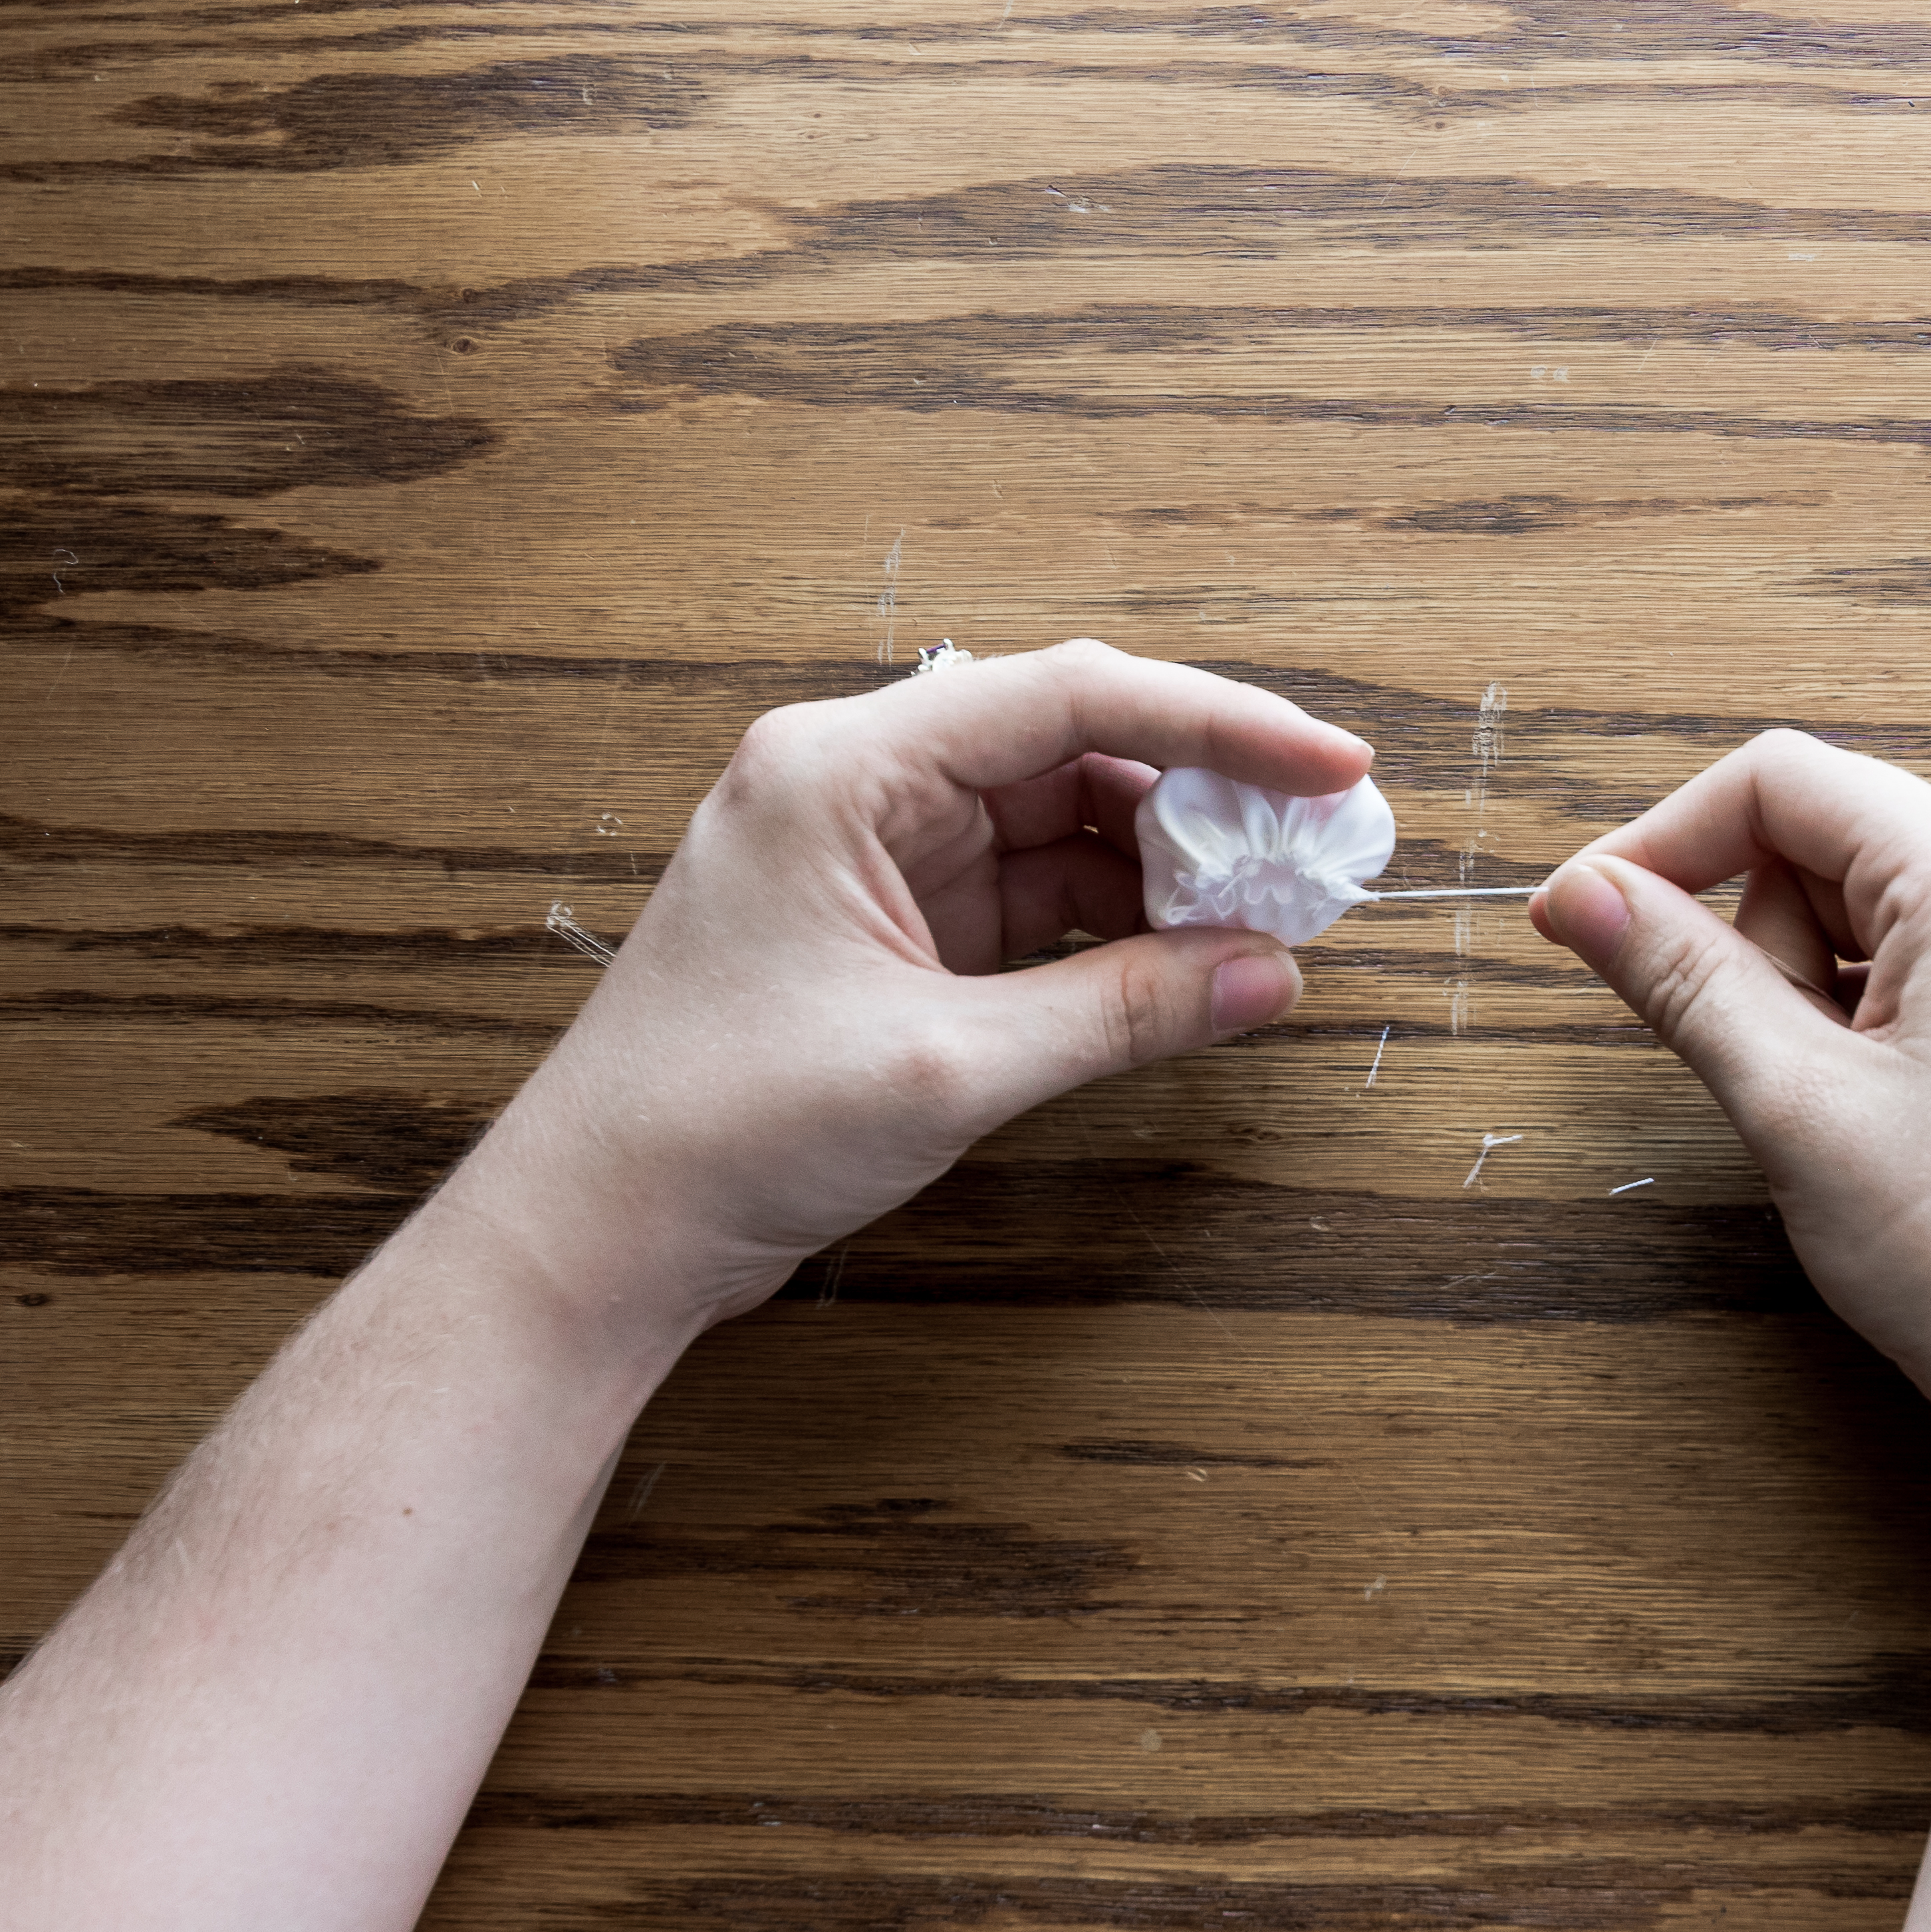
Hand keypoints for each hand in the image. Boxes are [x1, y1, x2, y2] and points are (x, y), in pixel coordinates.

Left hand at [454, 640, 1369, 1329]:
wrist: (597, 1236)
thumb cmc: (718, 1131)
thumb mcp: (947, 1067)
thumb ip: (1121, 1011)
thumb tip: (1267, 973)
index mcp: (844, 769)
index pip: (1071, 695)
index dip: (1222, 723)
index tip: (1333, 769)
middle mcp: (856, 786)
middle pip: (1072, 749)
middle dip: (1205, 803)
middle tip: (1321, 859)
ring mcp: (870, 859)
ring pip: (1059, 827)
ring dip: (1166, 872)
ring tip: (1270, 924)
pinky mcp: (884, 931)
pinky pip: (1028, 898)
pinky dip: (1111, 929)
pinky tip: (1187, 967)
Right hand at [1528, 731, 1930, 1465]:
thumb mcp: (1791, 1101)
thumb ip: (1679, 978)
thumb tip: (1583, 895)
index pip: (1783, 781)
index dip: (1660, 840)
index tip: (1579, 921)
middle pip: (1828, 842)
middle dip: (1754, 941)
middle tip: (1765, 1072)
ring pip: (1869, 914)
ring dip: (1808, 994)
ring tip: (1836, 1116)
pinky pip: (1925, 970)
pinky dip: (1865, 1024)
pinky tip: (1878, 1122)